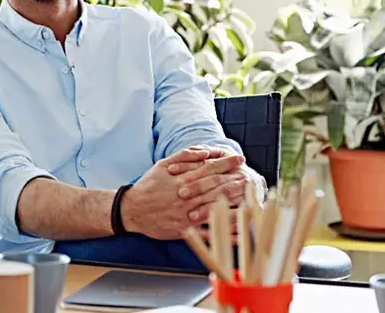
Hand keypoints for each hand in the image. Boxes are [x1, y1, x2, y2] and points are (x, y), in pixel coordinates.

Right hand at [120, 148, 242, 239]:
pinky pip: (209, 233)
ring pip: (216, 209)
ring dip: (236, 205)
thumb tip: (206, 151)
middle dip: (236, 180)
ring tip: (253, 200)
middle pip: (216, 187)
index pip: (209, 168)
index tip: (240, 159)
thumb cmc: (149, 186)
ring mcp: (187, 214)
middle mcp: (187, 196)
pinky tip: (241, 233)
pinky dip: (225, 234)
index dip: (226, 163)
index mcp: (182, 179)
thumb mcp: (162, 165)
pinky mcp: (186, 230)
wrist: (132, 210)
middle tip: (251, 176)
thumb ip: (184, 156)